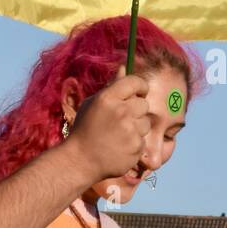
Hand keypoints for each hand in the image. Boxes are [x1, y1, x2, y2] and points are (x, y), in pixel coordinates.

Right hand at [67, 66, 148, 181]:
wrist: (81, 160)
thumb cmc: (85, 129)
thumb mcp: (93, 104)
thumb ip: (111, 86)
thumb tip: (124, 67)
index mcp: (108, 98)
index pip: (135, 82)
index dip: (140, 86)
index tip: (138, 92)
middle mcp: (121, 112)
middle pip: (144, 103)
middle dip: (136, 110)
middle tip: (123, 119)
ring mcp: (130, 131)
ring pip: (146, 123)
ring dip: (136, 128)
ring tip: (119, 135)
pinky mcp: (136, 147)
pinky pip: (143, 140)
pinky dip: (134, 144)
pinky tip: (120, 147)